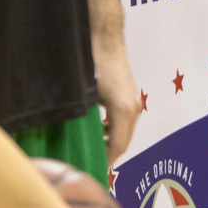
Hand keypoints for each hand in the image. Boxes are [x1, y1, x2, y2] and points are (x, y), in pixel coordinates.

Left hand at [94, 42, 141, 163]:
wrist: (104, 38)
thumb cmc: (91, 63)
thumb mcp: (84, 95)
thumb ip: (82, 118)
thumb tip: (72, 141)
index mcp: (123, 110)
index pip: (117, 147)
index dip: (104, 161)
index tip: (89, 169)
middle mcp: (133, 108)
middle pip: (123, 142)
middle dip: (107, 155)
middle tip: (88, 163)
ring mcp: (135, 102)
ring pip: (125, 133)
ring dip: (109, 143)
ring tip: (90, 150)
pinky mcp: (132, 97)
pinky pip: (124, 122)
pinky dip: (112, 131)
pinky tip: (97, 130)